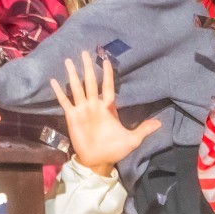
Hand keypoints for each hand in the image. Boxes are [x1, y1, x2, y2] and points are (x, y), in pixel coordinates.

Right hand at [50, 55, 161, 177]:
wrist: (98, 161)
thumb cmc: (114, 149)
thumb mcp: (132, 140)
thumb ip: (143, 129)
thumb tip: (160, 123)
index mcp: (108, 107)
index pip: (108, 86)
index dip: (107, 74)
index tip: (106, 60)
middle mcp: (94, 105)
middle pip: (91, 82)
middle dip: (88, 67)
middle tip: (84, 52)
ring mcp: (82, 110)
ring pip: (77, 88)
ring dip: (73, 75)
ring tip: (68, 61)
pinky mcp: (72, 116)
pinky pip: (65, 101)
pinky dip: (59, 91)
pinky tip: (54, 81)